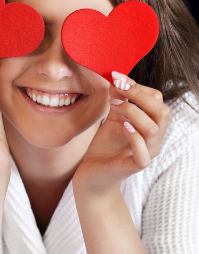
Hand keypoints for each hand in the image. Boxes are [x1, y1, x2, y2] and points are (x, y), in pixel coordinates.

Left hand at [75, 72, 169, 196]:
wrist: (91, 175)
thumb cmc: (104, 147)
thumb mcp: (111, 120)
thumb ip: (117, 102)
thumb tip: (117, 80)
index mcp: (151, 126)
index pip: (157, 101)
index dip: (139, 87)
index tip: (117, 78)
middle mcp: (154, 139)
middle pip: (162, 112)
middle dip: (140, 95)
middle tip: (118, 87)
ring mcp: (146, 153)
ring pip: (154, 129)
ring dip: (133, 112)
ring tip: (114, 106)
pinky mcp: (134, 167)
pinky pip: (143, 153)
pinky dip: (135, 137)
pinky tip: (123, 127)